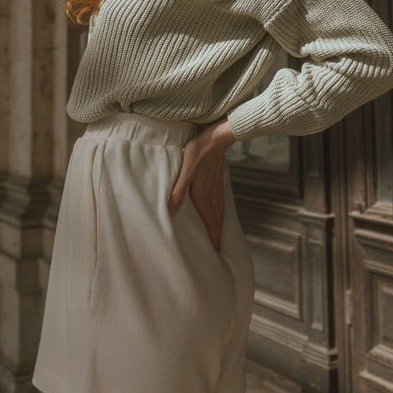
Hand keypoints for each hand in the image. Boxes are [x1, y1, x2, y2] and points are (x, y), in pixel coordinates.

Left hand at [168, 118, 235, 251]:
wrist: (216, 140)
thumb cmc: (198, 154)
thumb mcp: (185, 171)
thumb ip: (178, 191)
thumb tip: (171, 210)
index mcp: (205, 197)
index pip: (211, 223)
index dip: (213, 238)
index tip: (216, 252)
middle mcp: (213, 196)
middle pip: (218, 221)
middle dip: (218, 236)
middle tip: (218, 250)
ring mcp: (217, 190)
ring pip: (221, 213)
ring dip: (219, 227)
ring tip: (218, 237)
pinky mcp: (218, 184)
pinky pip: (221, 205)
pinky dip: (220, 215)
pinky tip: (218, 214)